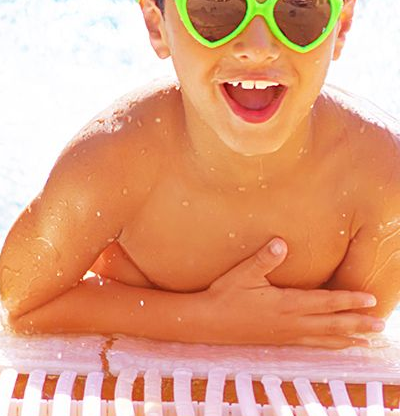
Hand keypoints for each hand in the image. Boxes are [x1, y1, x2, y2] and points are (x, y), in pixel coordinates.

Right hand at [199, 238, 380, 347]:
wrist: (206, 322)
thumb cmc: (224, 295)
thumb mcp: (241, 274)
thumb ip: (263, 259)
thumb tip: (281, 242)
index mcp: (286, 304)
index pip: (325, 302)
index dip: (349, 300)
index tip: (370, 299)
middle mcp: (291, 321)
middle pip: (332, 323)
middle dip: (358, 323)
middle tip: (380, 324)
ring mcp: (287, 333)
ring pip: (325, 337)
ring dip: (349, 338)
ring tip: (368, 341)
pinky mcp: (280, 340)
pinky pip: (312, 345)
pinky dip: (330, 345)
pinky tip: (339, 345)